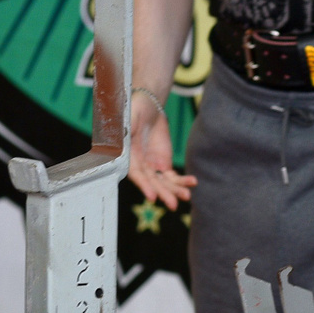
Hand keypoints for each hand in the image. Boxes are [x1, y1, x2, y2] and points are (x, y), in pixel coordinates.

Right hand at [127, 92, 195, 208]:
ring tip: (187, 196)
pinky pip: (173, 177)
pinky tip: (193, 183)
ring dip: (175, 191)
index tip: (152, 197)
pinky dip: (182, 181)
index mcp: (127, 156)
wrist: (148, 107)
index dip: (144, 186)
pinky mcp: (163, 164)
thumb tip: (120, 141)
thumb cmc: (134, 111)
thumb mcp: (128, 118)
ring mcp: (152, 167)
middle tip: (173, 205)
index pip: (136, 175)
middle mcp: (139, 166)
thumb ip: (125, 132)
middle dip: (163, 194)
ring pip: (164, 183)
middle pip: (152, 183)